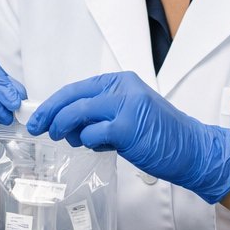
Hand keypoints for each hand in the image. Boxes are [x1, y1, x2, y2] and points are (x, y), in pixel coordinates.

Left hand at [27, 72, 229, 203]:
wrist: (191, 148)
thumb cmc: (159, 134)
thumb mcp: (129, 111)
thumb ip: (101, 110)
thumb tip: (65, 119)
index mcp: (121, 81)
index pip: (77, 88)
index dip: (53, 103)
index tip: (38, 116)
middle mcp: (123, 88)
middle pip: (72, 97)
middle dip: (49, 115)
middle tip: (39, 129)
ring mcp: (126, 106)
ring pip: (77, 114)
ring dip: (66, 130)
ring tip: (71, 140)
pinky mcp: (127, 128)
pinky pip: (92, 135)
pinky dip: (89, 143)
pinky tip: (99, 147)